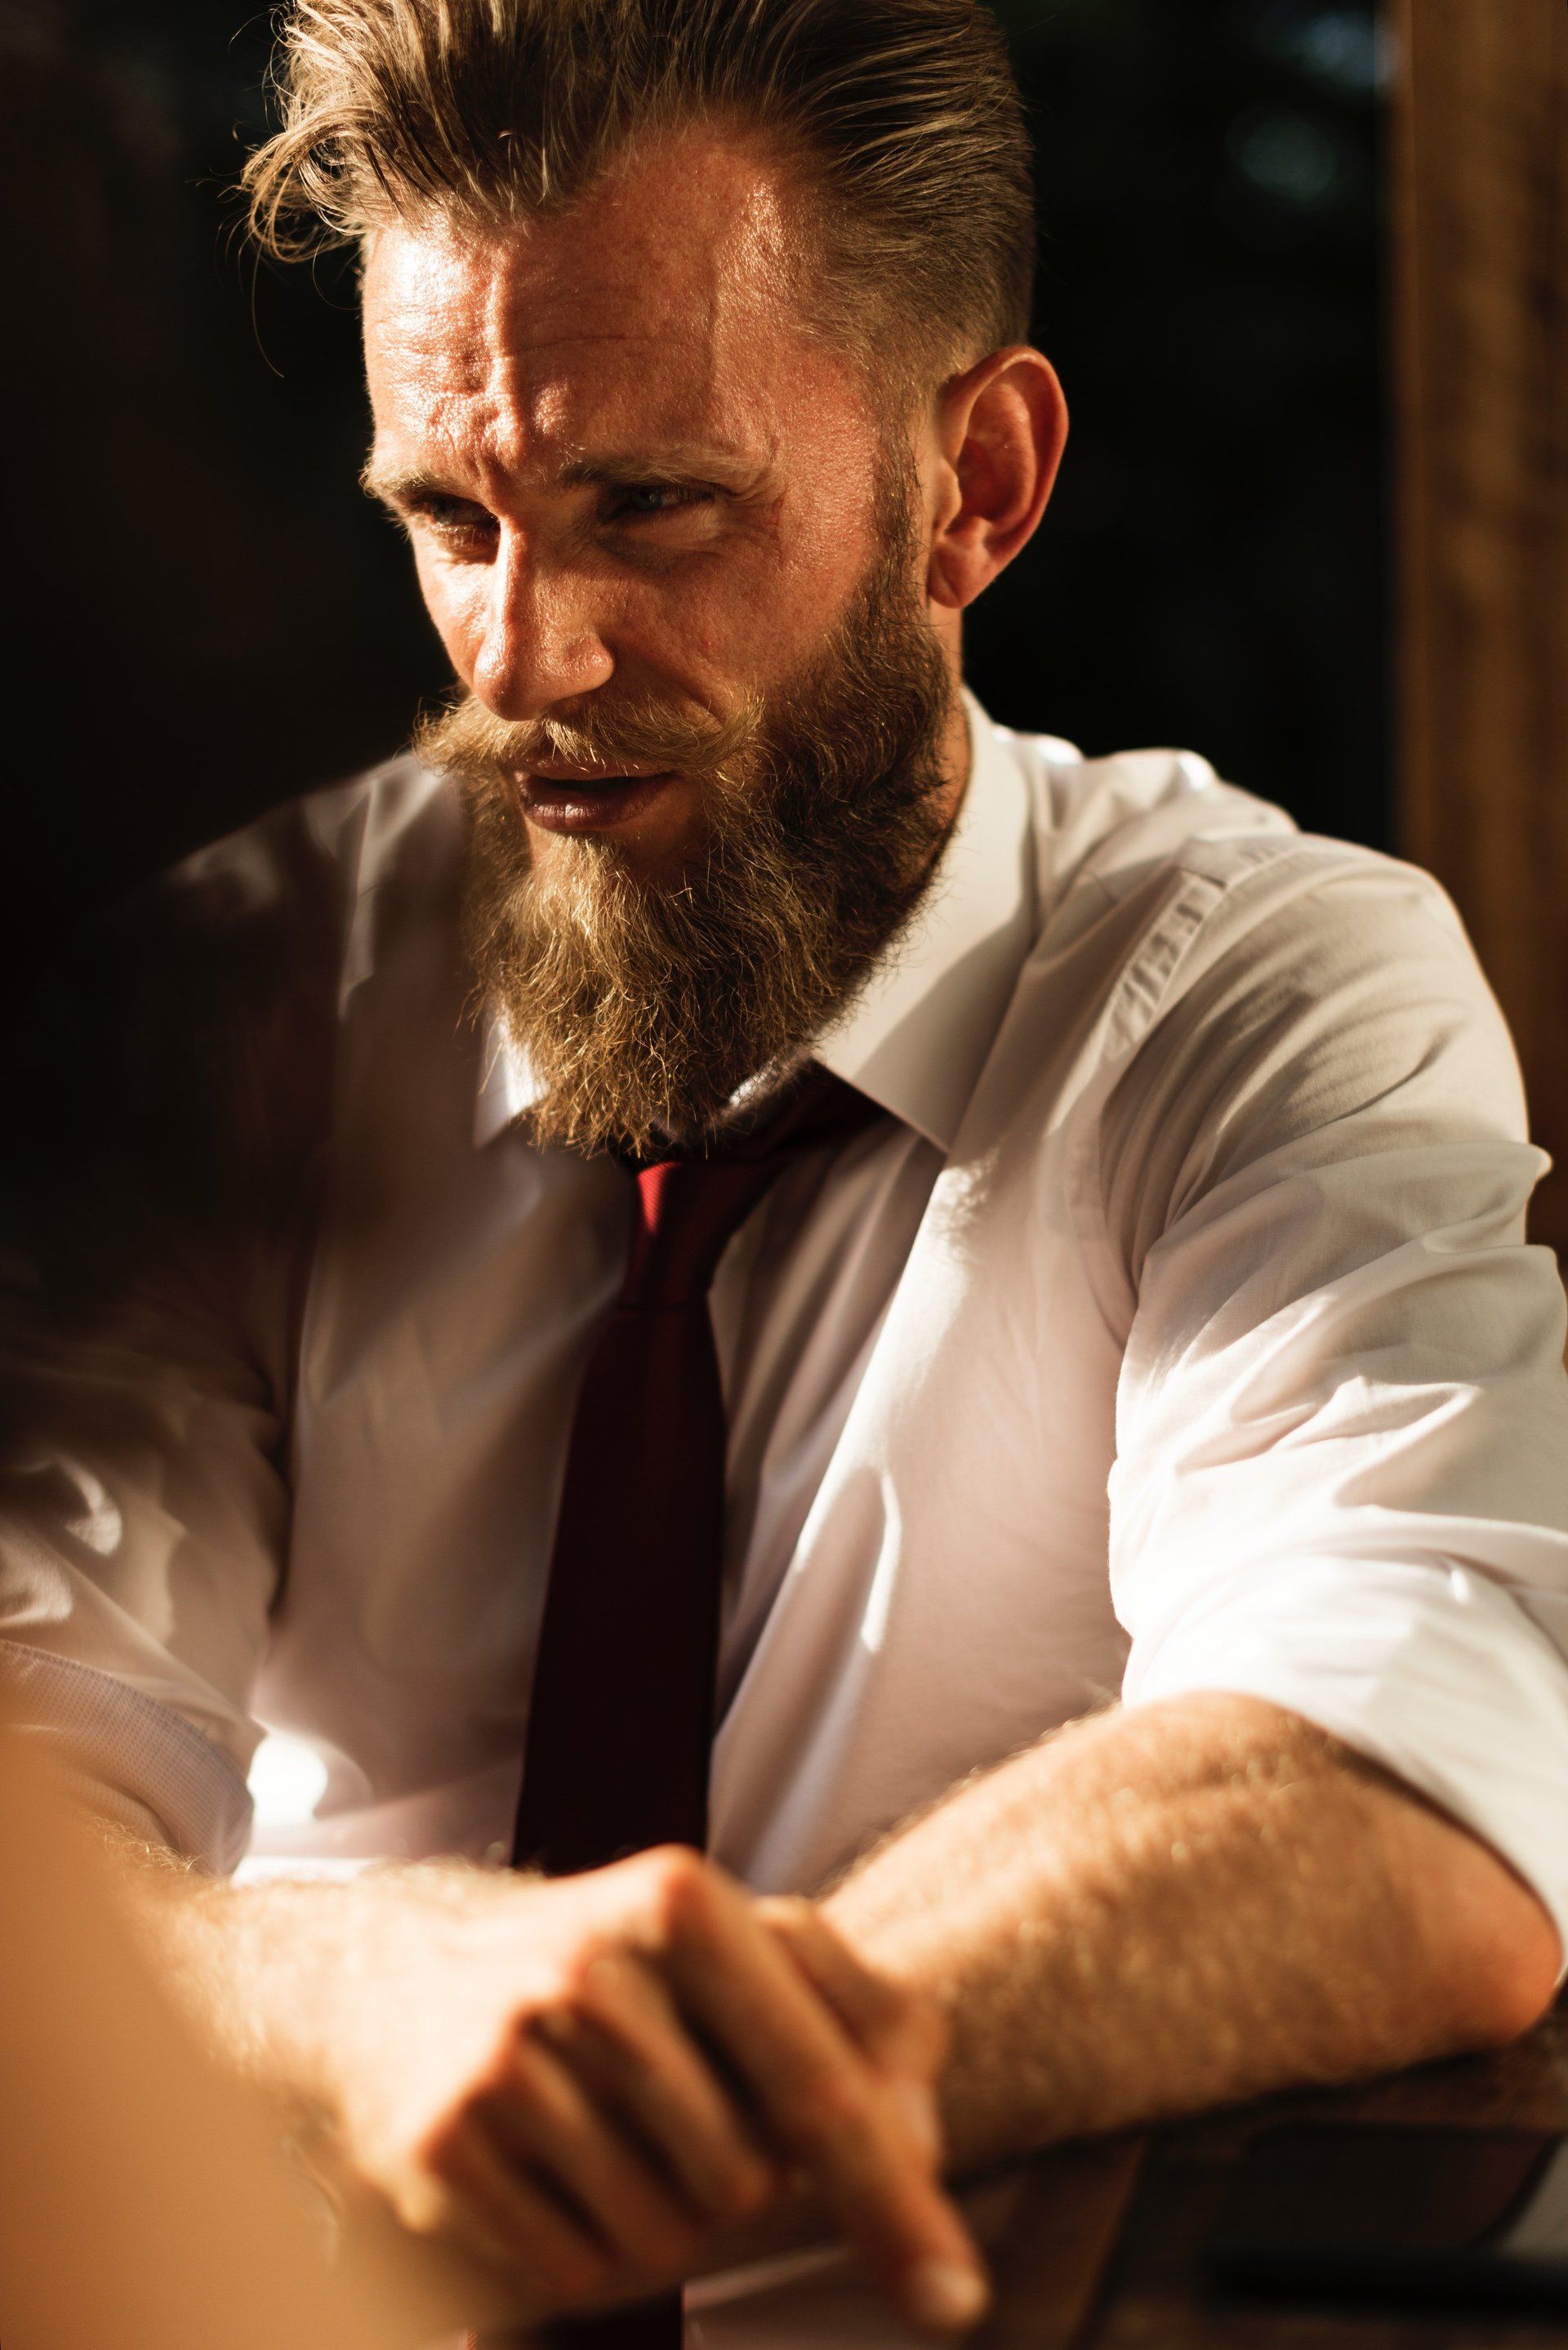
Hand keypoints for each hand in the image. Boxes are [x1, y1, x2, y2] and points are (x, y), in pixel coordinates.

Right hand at [328, 1847, 986, 2332]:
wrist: (395, 1975)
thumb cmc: (616, 1973)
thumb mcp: (734, 1945)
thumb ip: (857, 2013)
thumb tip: (920, 2131)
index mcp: (684, 1901)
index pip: (822, 2082)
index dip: (896, 2200)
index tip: (953, 2298)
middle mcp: (592, 1967)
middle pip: (751, 2181)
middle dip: (750, 2192)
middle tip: (693, 2130)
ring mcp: (509, 2054)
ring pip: (669, 2240)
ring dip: (671, 2229)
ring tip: (620, 2146)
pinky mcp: (445, 2142)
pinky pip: (577, 2271)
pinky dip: (592, 2254)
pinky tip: (558, 2178)